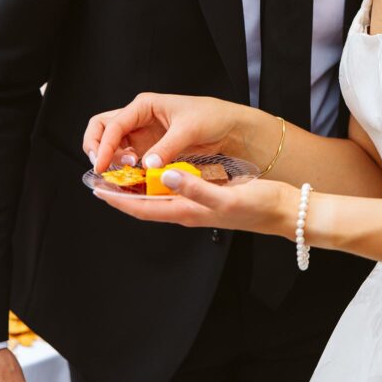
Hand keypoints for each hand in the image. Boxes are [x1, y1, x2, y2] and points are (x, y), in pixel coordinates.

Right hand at [83, 93, 245, 173]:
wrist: (229, 127)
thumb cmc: (212, 116)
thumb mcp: (190, 129)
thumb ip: (167, 147)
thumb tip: (147, 164)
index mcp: (144, 105)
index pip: (113, 124)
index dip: (103, 145)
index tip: (102, 165)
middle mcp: (139, 119)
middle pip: (102, 129)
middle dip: (97, 147)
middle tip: (103, 168)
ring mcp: (142, 135)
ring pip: (112, 146)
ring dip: (111, 161)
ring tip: (125, 174)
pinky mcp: (149, 150)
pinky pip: (127, 160)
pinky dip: (124, 170)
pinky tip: (133, 179)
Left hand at [94, 169, 299, 239]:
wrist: (285, 211)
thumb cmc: (259, 206)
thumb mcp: (226, 196)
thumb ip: (195, 187)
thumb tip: (165, 175)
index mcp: (188, 213)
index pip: (143, 208)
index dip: (119, 199)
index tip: (96, 189)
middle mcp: (189, 211)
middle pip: (147, 203)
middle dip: (124, 192)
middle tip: (103, 176)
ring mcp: (199, 205)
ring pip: (160, 196)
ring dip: (141, 186)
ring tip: (123, 172)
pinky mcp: (209, 196)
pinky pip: (177, 189)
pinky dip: (162, 180)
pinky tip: (161, 168)